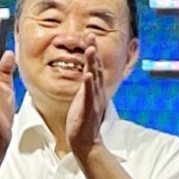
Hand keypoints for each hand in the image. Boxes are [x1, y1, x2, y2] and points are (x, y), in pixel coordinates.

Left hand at [67, 38, 107, 158]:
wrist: (85, 142)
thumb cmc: (82, 121)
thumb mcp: (84, 99)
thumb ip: (86, 86)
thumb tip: (86, 73)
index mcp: (94, 90)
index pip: (94, 66)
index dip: (92, 51)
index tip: (89, 36)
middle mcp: (96, 93)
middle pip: (96, 68)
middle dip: (93, 51)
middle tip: (90, 36)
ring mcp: (93, 101)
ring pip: (93, 79)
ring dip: (92, 63)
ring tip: (90, 50)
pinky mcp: (88, 110)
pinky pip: (88, 95)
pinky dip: (88, 84)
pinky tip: (87, 74)